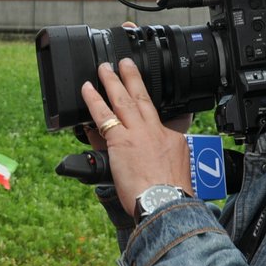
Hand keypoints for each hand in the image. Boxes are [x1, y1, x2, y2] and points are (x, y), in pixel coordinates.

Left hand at [80, 59, 195, 215]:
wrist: (166, 202)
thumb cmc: (170, 195)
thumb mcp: (179, 171)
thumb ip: (164, 158)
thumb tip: (152, 156)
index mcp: (173, 139)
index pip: (161, 118)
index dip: (150, 108)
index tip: (145, 98)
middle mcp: (156, 131)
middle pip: (144, 98)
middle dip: (134, 78)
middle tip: (126, 63)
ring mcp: (138, 134)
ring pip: (124, 100)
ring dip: (112, 81)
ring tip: (104, 68)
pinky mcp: (120, 141)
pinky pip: (103, 115)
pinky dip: (94, 100)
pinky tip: (86, 89)